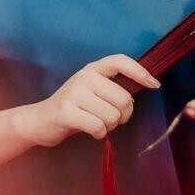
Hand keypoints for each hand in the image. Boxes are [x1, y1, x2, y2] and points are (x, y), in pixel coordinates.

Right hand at [16, 54, 159, 147]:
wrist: (40, 120)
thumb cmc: (75, 107)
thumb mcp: (93, 91)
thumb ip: (113, 87)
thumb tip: (145, 87)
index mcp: (93, 69)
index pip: (120, 61)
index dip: (140, 72)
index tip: (154, 85)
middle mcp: (84, 77)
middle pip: (124, 99)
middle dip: (124, 116)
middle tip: (112, 119)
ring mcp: (74, 93)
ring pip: (113, 116)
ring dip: (110, 126)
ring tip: (97, 124)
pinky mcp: (66, 111)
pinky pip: (99, 127)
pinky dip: (99, 133)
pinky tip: (90, 131)